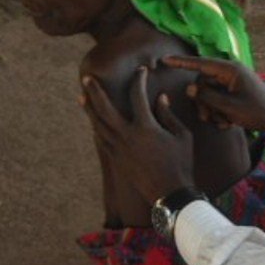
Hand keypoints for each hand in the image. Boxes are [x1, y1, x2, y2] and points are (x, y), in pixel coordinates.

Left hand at [81, 66, 194, 202]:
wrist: (170, 193)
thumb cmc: (181, 163)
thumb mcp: (182, 136)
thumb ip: (168, 115)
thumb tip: (160, 98)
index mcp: (146, 127)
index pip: (138, 95)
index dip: (139, 80)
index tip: (141, 71)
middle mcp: (127, 135)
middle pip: (105, 108)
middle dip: (95, 91)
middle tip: (88, 78)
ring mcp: (119, 148)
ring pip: (98, 124)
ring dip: (90, 109)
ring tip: (82, 97)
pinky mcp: (117, 159)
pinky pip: (101, 139)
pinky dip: (96, 128)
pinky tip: (93, 122)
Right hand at [164, 55, 264, 133]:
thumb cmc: (256, 112)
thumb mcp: (229, 107)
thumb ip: (207, 97)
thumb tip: (189, 88)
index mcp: (231, 69)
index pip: (200, 63)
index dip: (181, 62)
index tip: (165, 60)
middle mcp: (231, 72)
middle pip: (203, 82)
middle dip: (203, 101)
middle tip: (206, 118)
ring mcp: (233, 81)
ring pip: (210, 92)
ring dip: (212, 109)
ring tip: (221, 123)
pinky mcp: (235, 91)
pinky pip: (219, 98)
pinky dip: (220, 111)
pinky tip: (228, 123)